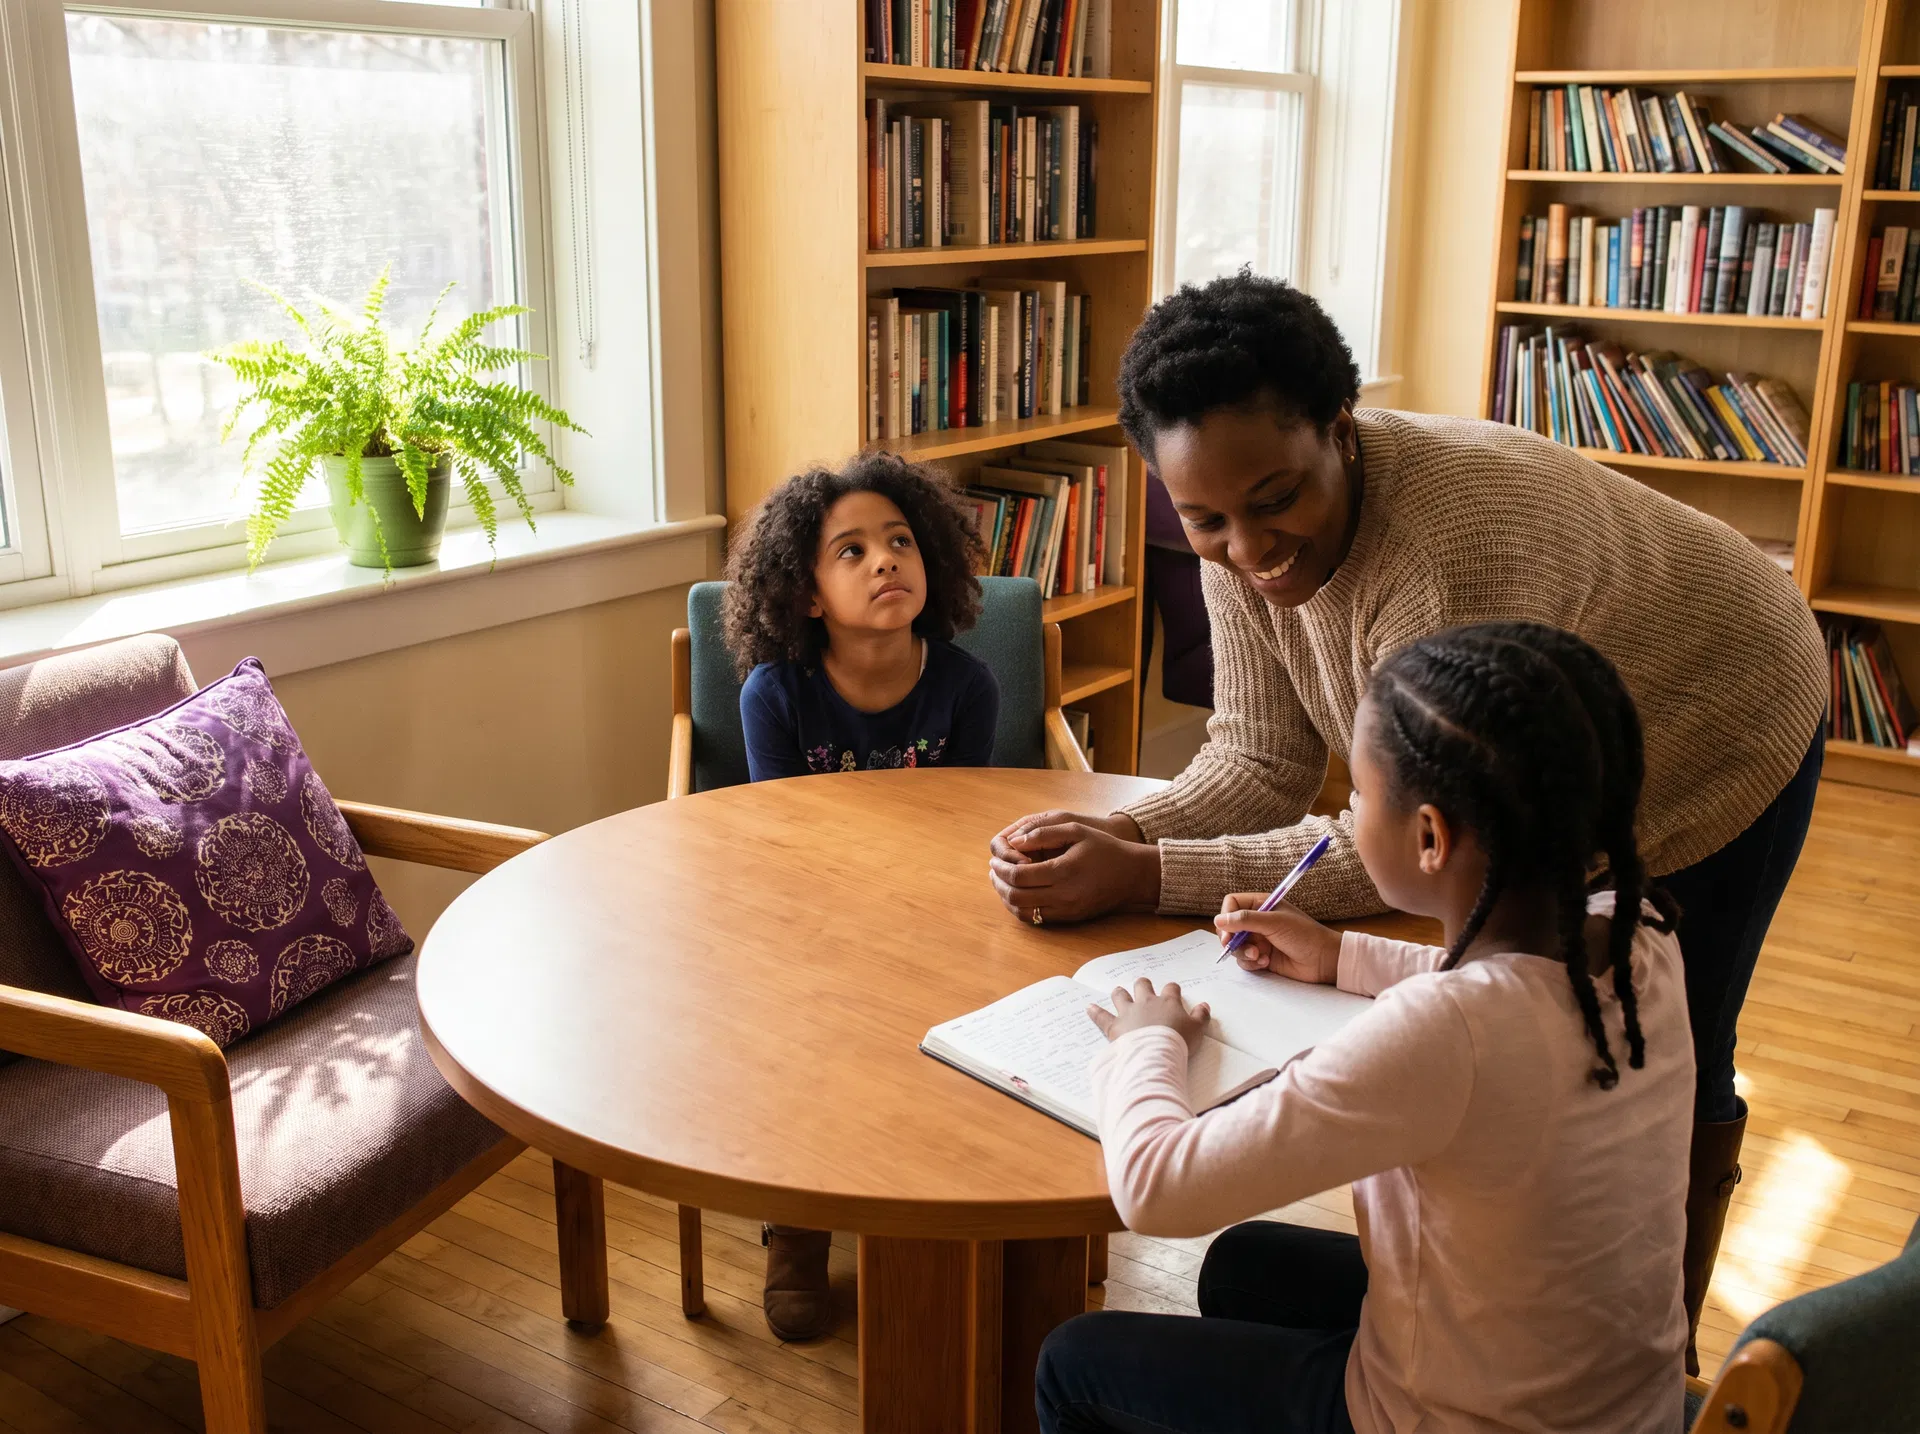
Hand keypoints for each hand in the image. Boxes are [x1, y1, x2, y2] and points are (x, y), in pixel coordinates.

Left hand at [987, 811, 1159, 923]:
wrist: (1132, 875)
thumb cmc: (1104, 849)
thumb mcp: (1076, 830)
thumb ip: (1043, 833)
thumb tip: (1013, 841)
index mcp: (1064, 872)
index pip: (1019, 876)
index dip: (1001, 868)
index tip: (994, 859)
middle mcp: (1064, 896)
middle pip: (1016, 897)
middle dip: (998, 883)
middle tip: (993, 870)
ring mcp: (1066, 910)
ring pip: (1023, 912)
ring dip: (1006, 897)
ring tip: (1000, 881)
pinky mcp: (1069, 919)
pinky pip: (1036, 918)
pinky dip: (1020, 907)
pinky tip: (1017, 892)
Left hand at [1088, 978, 1209, 1045]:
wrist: (1156, 1053)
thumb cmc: (1178, 1041)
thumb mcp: (1197, 1030)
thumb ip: (1201, 1016)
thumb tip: (1205, 1005)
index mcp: (1168, 1002)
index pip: (1171, 989)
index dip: (1172, 989)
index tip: (1173, 992)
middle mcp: (1147, 1002)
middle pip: (1143, 986)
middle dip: (1143, 985)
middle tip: (1143, 987)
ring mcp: (1129, 1012)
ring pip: (1121, 996)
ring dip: (1120, 994)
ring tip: (1118, 992)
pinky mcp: (1114, 1026)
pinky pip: (1102, 1016)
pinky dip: (1095, 1012)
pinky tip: (1089, 1008)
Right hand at [1213, 896, 1341, 983]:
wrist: (1323, 960)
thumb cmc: (1304, 935)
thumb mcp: (1274, 923)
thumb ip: (1245, 920)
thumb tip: (1218, 920)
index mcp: (1261, 905)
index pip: (1232, 904)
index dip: (1226, 916)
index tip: (1228, 931)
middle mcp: (1257, 921)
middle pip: (1229, 927)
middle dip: (1231, 939)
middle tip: (1233, 945)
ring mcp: (1259, 939)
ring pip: (1234, 946)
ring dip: (1243, 952)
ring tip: (1259, 956)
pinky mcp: (1261, 956)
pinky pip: (1244, 960)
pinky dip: (1251, 963)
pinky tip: (1265, 962)